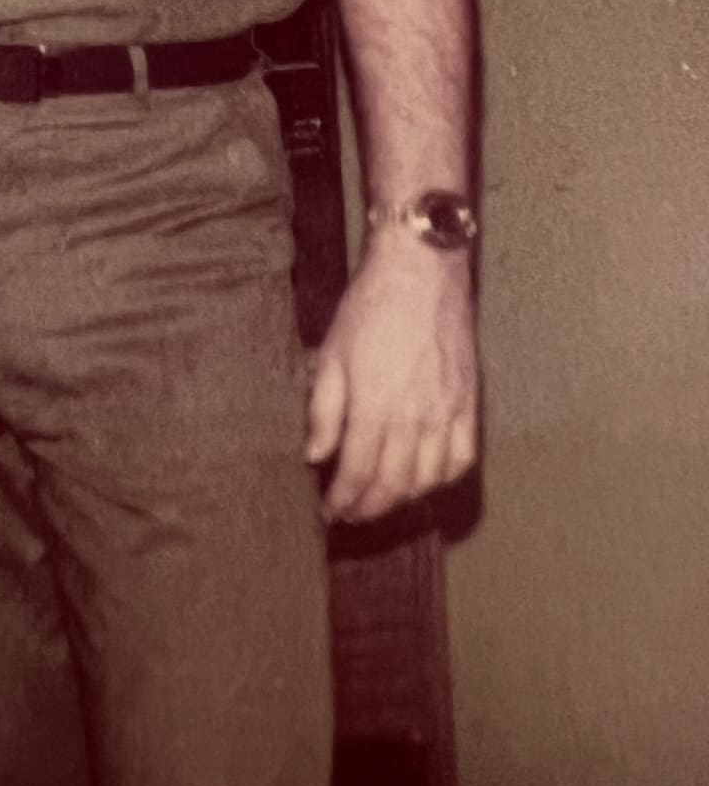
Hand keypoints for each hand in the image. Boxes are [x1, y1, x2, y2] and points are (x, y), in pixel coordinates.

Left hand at [306, 231, 478, 522]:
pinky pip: (461, 458)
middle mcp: (414, 417)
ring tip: (381, 500)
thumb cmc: (371, 307)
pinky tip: (425, 480)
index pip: (357, 472)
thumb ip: (324, 411)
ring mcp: (447, 412)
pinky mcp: (469, 403)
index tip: (330, 510)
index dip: (342, 499)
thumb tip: (315, 455)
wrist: (422, 271)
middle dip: (368, 507)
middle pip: (393, 485)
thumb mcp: (332, 354)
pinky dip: (442, 479)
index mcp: (375, 406)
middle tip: (351, 514)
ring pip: (428, 480)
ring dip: (403, 499)